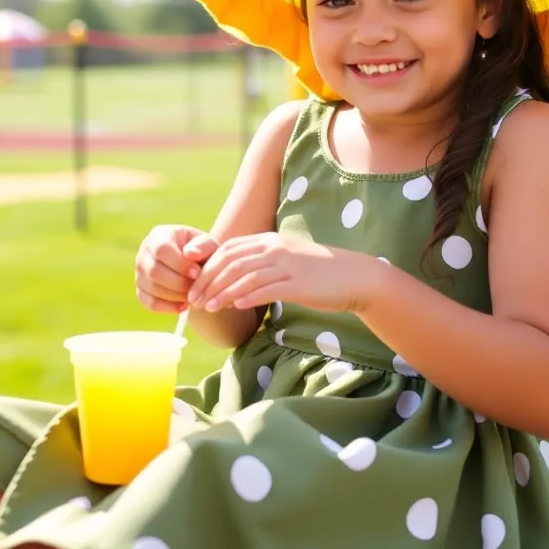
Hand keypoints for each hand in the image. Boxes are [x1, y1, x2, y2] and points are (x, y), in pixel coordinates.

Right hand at [135, 225, 217, 313]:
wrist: (197, 265)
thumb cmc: (203, 251)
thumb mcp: (208, 244)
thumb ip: (204, 246)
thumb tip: (190, 254)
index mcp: (159, 235)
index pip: (161, 250)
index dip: (179, 264)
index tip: (197, 273)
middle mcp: (144, 253)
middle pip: (154, 271)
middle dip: (179, 283)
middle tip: (196, 287)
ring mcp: (140, 272)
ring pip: (151, 288)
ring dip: (175, 296)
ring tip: (193, 295)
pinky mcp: (141, 290)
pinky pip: (149, 303)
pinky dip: (168, 307)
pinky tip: (184, 305)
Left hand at [187, 232, 377, 314]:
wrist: (353, 276)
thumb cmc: (318, 271)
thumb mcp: (287, 259)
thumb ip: (262, 262)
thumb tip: (234, 278)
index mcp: (270, 240)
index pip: (228, 249)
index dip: (208, 267)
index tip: (195, 285)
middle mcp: (276, 248)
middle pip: (231, 262)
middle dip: (208, 282)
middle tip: (194, 301)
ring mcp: (287, 265)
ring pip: (244, 277)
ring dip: (222, 293)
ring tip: (208, 308)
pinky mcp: (298, 283)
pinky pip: (267, 289)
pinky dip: (247, 297)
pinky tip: (235, 307)